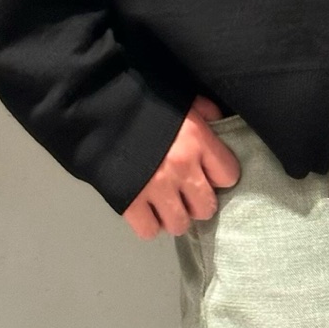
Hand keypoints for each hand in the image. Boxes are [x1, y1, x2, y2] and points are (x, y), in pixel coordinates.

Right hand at [121, 96, 241, 239]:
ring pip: (179, 225)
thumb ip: (205, 111)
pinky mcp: (129, 202)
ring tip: (166, 202)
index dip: (219, 174)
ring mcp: (156, 188)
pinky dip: (149, 223)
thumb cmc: (145, 98)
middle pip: (206, 207)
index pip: (228, 175)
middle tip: (187, 191)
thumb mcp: (181, 96)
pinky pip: (149, 231)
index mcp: (197, 140)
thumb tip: (219, 125)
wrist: (100, 105)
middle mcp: (181, 168)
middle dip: (198, 201)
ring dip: (174, 215)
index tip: (209, 171)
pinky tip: (146, 208)